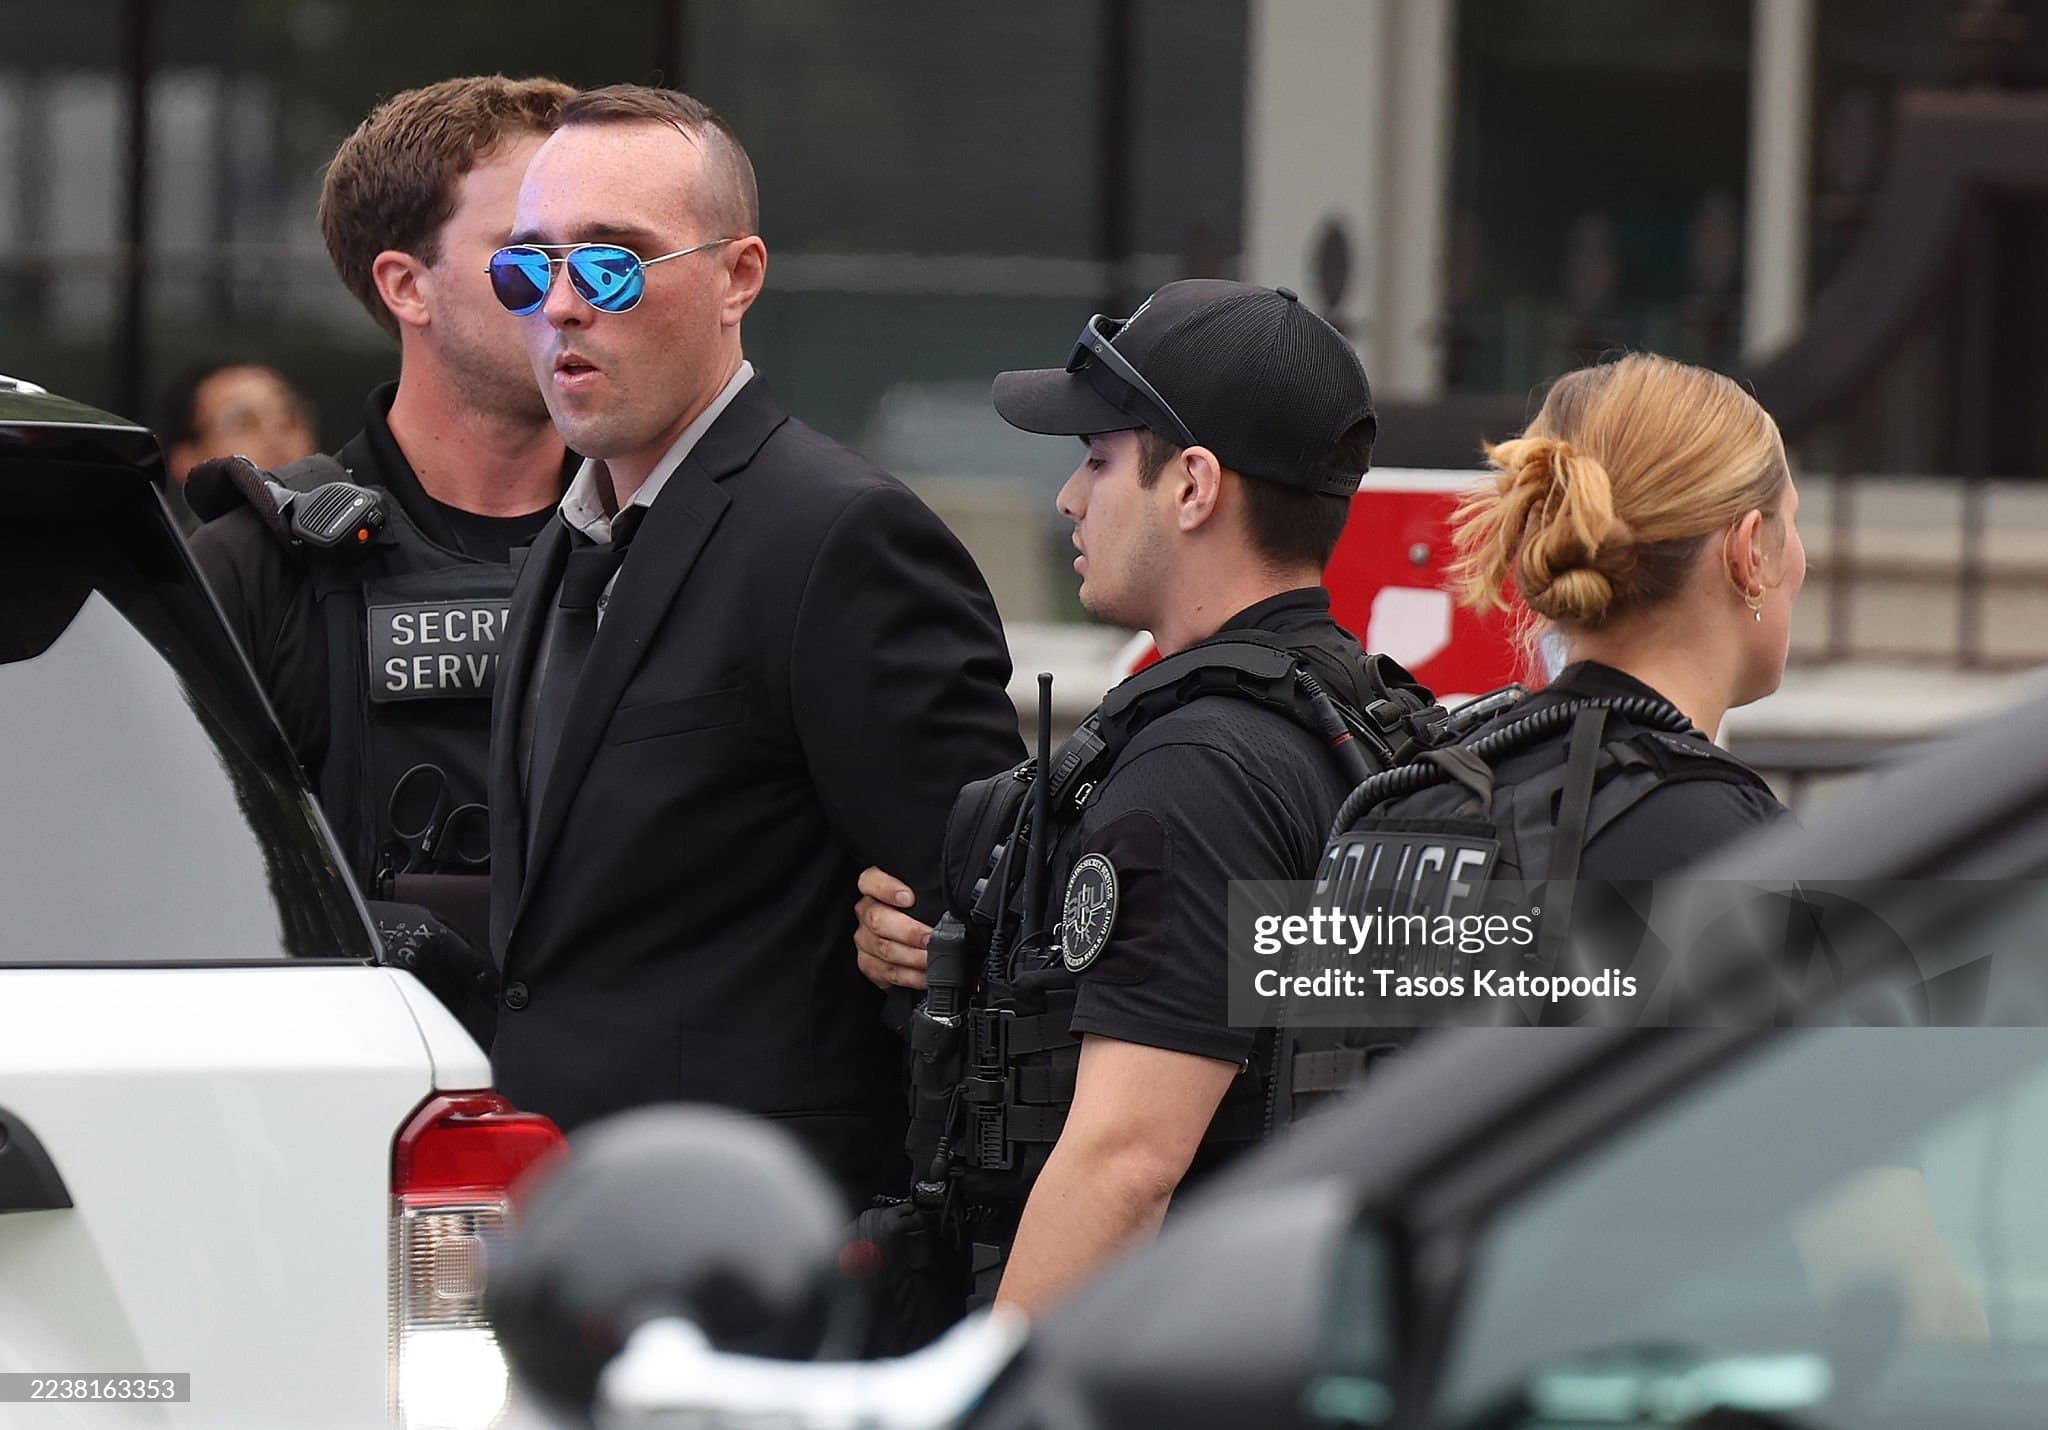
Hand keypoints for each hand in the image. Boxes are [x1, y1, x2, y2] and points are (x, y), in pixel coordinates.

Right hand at [854, 866, 932, 990]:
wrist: (907, 940)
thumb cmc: (918, 913)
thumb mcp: (921, 896)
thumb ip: (925, 893)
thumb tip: (950, 899)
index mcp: (873, 889)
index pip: (869, 881)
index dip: (887, 889)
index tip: (910, 898)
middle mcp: (866, 912)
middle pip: (877, 920)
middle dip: (909, 931)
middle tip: (931, 938)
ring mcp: (864, 939)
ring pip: (883, 949)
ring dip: (912, 957)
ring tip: (933, 959)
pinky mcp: (868, 964)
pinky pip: (887, 972)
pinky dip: (910, 976)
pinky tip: (925, 975)